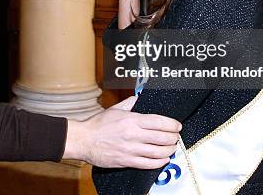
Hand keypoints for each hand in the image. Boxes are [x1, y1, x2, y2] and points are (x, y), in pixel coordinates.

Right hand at [63, 98, 180, 168]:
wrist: (84, 140)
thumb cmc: (98, 125)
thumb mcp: (114, 109)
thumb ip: (129, 103)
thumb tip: (138, 97)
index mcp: (132, 120)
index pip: (159, 122)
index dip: (172, 124)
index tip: (177, 126)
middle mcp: (133, 134)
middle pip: (162, 137)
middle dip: (174, 138)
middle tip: (176, 137)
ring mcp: (131, 149)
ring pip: (158, 152)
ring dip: (169, 150)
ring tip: (172, 148)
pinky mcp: (127, 161)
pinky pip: (148, 164)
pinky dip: (160, 162)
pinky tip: (163, 159)